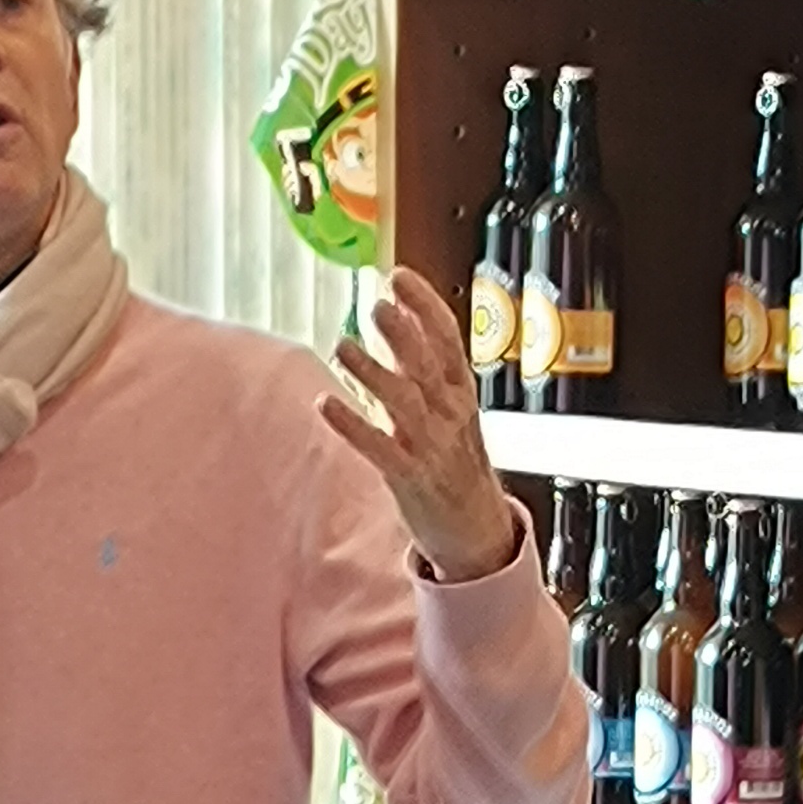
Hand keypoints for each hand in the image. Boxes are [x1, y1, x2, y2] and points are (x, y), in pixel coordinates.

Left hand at [319, 264, 520, 583]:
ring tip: (343, 347)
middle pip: (427, 366)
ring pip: (403, 403)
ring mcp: (431, 446)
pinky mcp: (408, 476)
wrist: (476, 527)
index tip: (398, 276)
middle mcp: (450, 414)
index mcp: (462, 390)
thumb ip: (423, 362)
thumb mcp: (451, 406)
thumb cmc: (456, 459)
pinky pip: (379, 448)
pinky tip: (326, 404)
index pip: (448, 337)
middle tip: (377, 306)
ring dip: (372, 374)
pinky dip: (353, 426)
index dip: (424, 304)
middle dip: (404, 335)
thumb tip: (398, 312)